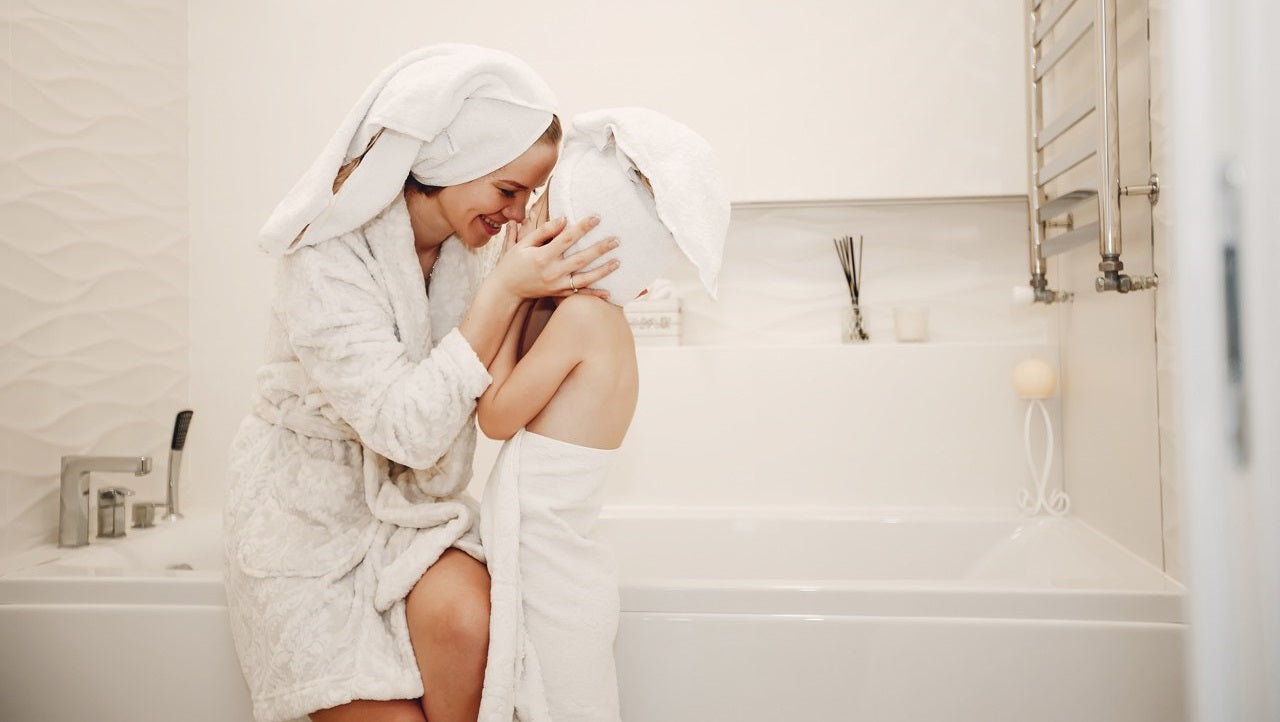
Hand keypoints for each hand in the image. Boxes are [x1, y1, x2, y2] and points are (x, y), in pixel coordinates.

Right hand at [495, 201, 619, 299]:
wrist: (506, 290)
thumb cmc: (513, 263)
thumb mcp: (522, 244)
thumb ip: (543, 231)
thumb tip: (563, 219)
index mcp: (542, 256)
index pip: (567, 239)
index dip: (583, 227)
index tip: (597, 217)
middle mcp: (551, 271)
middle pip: (580, 258)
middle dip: (599, 249)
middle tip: (616, 240)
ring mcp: (556, 285)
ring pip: (584, 279)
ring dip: (602, 271)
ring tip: (618, 262)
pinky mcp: (558, 293)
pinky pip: (579, 294)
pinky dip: (594, 294)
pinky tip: (609, 292)